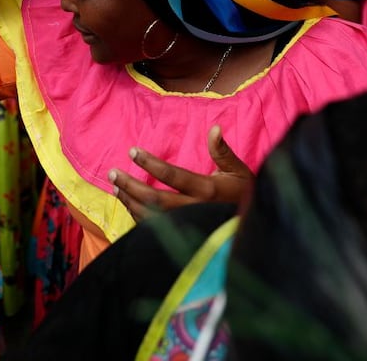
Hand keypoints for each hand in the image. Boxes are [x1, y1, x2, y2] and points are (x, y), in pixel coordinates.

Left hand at [109, 126, 253, 220]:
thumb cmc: (246, 196)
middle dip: (131, 186)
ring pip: (151, 217)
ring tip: (115, 187)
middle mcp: (195, 210)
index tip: (132, 152)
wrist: (254, 231)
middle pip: (155, 199)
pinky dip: (138, 217)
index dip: (151, 163)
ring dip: (130, 202)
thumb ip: (223, 152)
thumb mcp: (240, 171)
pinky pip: (155, 230)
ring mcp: (187, 227)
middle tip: (112, 173)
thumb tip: (214, 128)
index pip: (173, 176)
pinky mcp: (182, 239)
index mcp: (208, 190)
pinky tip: (128, 205)